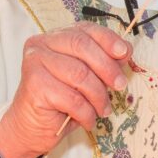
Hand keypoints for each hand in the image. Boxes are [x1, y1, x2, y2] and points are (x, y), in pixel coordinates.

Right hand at [0, 23, 130, 157]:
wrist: (32, 127)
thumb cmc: (61, 101)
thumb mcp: (87, 77)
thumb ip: (103, 61)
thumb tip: (125, 51)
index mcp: (55, 37)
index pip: (85, 30)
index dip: (108, 40)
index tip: (124, 53)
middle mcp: (41, 44)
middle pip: (82, 47)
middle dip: (107, 68)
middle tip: (120, 86)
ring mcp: (34, 63)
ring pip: (80, 75)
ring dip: (98, 96)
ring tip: (102, 110)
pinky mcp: (34, 86)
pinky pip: (72, 98)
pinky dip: (86, 113)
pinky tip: (87, 119)